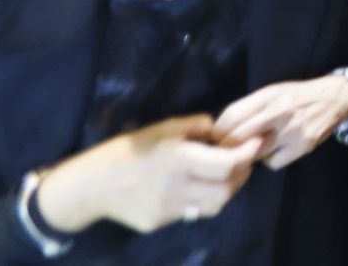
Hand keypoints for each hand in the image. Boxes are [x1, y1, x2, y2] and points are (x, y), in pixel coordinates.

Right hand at [35, 115, 260, 233]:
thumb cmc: (129, 149)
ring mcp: (168, 208)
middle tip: (242, 162)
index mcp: (180, 158)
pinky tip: (194, 188)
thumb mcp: (163, 127)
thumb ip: (196, 126)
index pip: (229, 164)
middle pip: (227, 190)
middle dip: (241, 175)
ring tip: (222, 176)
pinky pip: (191, 213)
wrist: (91, 184)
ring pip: (213, 206)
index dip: (248, 154)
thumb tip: (221, 131)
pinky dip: (200, 200)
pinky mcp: (159, 222)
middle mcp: (177, 186)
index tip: (256, 144)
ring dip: (225, 191)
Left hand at [214, 73, 347, 170]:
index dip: (218, 130)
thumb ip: (249, 107)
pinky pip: (273, 163)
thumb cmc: (298, 95)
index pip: (231, 116)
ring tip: (251, 149)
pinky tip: (274, 151)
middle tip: (225, 151)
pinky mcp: (303, 146)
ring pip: (253, 153)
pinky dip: (269, 160)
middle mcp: (280, 112)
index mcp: (269, 95)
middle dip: (227, 147)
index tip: (215, 137)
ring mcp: (292, 130)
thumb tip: (221, 130)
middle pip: (238, 137)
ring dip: (247, 155)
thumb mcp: (273, 91)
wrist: (336, 98)